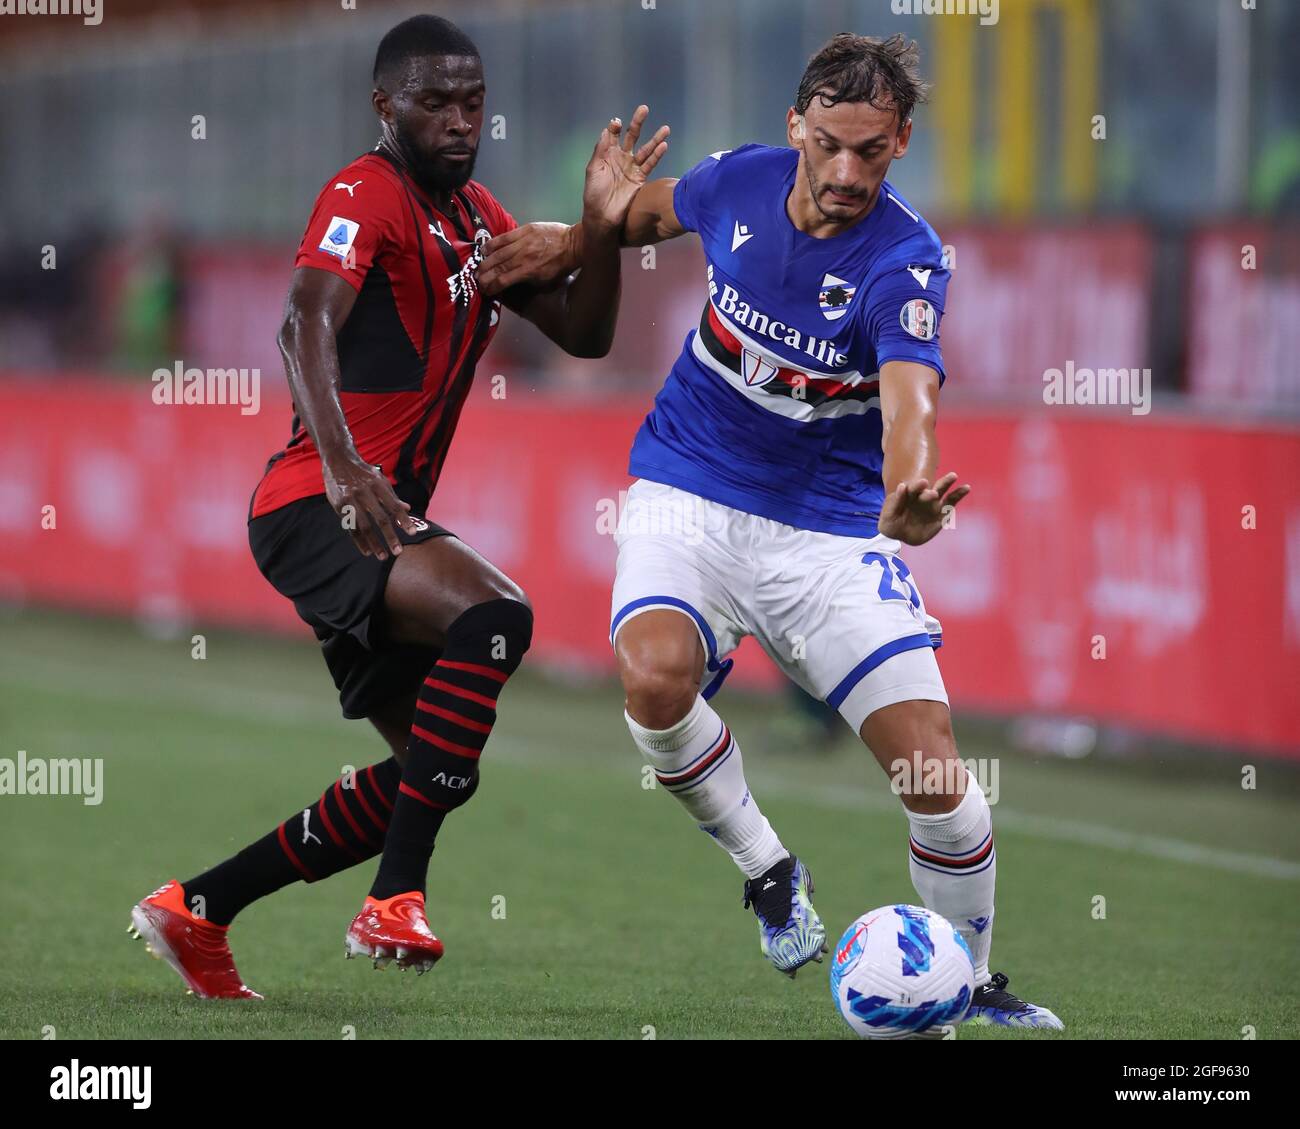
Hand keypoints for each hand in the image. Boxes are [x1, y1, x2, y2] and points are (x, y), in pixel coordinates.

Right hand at [323, 456, 416, 559]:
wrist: (338, 461)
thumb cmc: (363, 473)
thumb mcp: (380, 480)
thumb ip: (393, 496)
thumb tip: (408, 509)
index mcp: (378, 485)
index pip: (393, 505)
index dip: (403, 519)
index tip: (412, 533)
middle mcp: (365, 492)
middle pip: (380, 518)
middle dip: (390, 536)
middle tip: (398, 551)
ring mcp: (351, 499)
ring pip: (364, 526)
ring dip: (374, 543)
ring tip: (382, 556)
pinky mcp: (339, 505)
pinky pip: (350, 527)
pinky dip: (359, 541)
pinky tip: (367, 551)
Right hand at [478, 222, 574, 296]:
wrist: (574, 244)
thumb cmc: (562, 266)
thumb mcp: (546, 281)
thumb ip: (527, 281)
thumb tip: (511, 283)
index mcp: (529, 272)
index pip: (503, 280)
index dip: (491, 286)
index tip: (485, 290)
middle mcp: (523, 257)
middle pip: (497, 267)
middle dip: (484, 275)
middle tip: (476, 280)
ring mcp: (523, 242)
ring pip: (498, 252)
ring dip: (485, 261)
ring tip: (478, 267)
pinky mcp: (524, 230)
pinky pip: (504, 237)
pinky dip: (492, 244)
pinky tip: (484, 249)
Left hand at [582, 104, 668, 232]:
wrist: (602, 215)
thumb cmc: (593, 192)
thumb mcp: (593, 169)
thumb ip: (601, 149)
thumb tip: (608, 130)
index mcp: (608, 153)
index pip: (613, 134)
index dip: (615, 127)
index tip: (617, 123)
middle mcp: (622, 157)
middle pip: (632, 136)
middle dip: (638, 123)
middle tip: (644, 109)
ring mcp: (632, 167)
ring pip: (646, 149)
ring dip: (655, 139)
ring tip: (665, 128)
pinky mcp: (640, 178)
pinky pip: (650, 164)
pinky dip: (657, 155)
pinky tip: (664, 145)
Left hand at [877, 472, 970, 545]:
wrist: (901, 534)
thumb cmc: (892, 523)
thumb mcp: (888, 517)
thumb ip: (894, 503)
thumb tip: (902, 485)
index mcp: (909, 496)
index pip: (913, 489)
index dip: (916, 486)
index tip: (921, 483)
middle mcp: (922, 498)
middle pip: (929, 488)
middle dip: (936, 485)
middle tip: (943, 483)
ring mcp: (933, 505)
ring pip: (943, 492)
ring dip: (947, 483)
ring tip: (953, 475)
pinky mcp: (941, 514)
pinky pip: (952, 502)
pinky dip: (959, 494)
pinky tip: (966, 488)